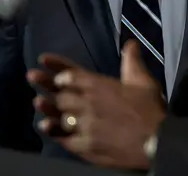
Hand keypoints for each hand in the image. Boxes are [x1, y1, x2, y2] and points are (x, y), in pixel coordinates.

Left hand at [26, 40, 166, 168]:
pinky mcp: (85, 145)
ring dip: (47, 107)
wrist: (155, 141)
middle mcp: (87, 104)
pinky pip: (64, 138)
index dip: (58, 69)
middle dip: (47, 85)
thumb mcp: (143, 81)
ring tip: (37, 102)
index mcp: (99, 86)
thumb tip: (130, 43)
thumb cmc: (150, 109)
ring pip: (59, 115)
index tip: (47, 64)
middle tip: (33, 78)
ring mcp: (84, 125)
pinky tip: (46, 127)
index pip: (71, 75)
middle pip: (61, 95)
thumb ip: (132, 61)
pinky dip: (54, 131)